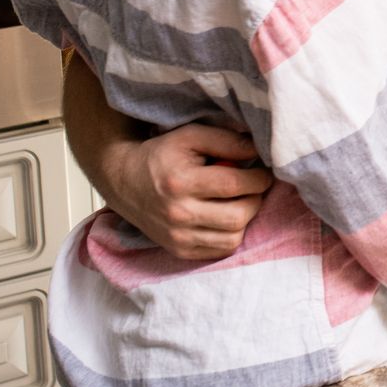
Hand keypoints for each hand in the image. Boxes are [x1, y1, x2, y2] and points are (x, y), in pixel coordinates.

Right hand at [99, 124, 272, 259]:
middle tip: (253, 186)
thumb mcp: (191, 136)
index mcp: (180, 183)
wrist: (124, 181)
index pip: (235, 185)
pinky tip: (225, 216)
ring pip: (233, 238)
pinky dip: (231, 234)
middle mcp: (178, 214)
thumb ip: (228, 141)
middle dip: (255, 199)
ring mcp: (177, 237)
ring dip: (245, 218)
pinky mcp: (179, 251)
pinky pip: (221, 250)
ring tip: (238, 201)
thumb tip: (260, 151)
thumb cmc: (162, 155)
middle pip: (238, 216)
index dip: (259, 177)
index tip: (263, 170)